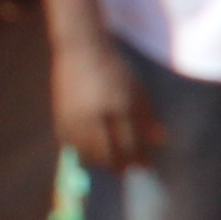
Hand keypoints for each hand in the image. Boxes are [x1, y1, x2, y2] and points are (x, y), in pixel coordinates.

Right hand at [52, 35, 161, 174]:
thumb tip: (160, 142)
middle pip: (108, 154)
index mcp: (120, 106)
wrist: (81, 48)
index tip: (146, 167)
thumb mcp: (137, 88)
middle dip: (120, 166)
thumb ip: (147, 116)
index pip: (131, 144)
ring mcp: (75, 117)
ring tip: (110, 165)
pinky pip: (70, 144)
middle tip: (127, 171)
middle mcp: (96, 115)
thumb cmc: (114, 68)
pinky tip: (89, 154)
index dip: (139, 159)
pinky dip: (80, 152)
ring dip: (100, 163)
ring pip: (87, 154)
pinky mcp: (60, 117)